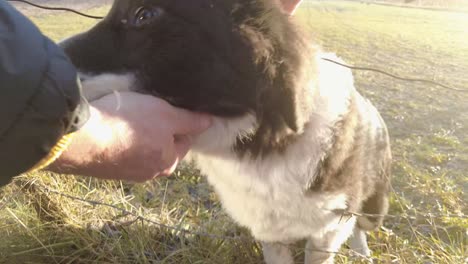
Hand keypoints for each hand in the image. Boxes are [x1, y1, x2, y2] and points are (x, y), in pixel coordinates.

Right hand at [50, 92, 210, 181]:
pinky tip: (111, 128)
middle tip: (148, 112)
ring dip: (137, 137)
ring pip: (140, 151)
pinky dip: (119, 141)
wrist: (83, 137)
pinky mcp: (104, 169)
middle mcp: (148, 174)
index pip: (184, 142)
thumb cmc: (130, 124)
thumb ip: (189, 120)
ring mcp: (125, 173)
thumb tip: (209, 123)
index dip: (180, 123)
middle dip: (158, 132)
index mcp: (168, 163)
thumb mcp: (166, 115)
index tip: (171, 110)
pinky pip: (119, 152)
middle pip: (162, 148)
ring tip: (127, 118)